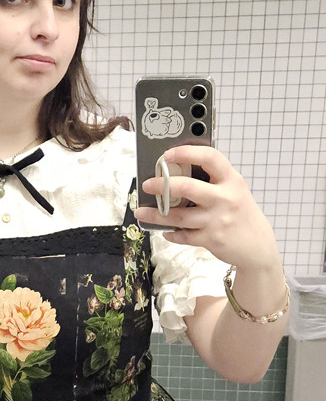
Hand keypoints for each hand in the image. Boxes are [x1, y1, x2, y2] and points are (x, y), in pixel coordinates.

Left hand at [134, 146, 280, 271]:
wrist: (258, 247)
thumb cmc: (241, 214)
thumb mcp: (235, 191)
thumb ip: (213, 181)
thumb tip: (177, 172)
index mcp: (231, 180)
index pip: (209, 157)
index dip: (186, 152)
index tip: (167, 155)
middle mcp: (225, 198)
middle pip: (188, 187)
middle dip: (163, 185)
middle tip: (147, 184)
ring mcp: (218, 220)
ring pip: (179, 216)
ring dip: (156, 214)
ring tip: (141, 211)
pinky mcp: (211, 239)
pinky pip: (184, 235)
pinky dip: (171, 233)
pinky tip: (165, 231)